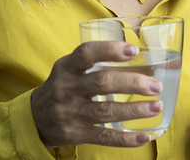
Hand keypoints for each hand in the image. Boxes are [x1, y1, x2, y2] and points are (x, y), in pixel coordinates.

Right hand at [31, 41, 162, 148]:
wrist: (34, 118)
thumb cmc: (62, 87)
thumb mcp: (71, 70)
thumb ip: (100, 63)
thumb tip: (145, 59)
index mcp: (66, 67)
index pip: (86, 53)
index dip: (109, 50)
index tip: (133, 50)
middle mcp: (66, 88)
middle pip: (102, 82)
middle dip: (132, 83)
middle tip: (155, 85)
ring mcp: (70, 112)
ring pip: (105, 111)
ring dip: (134, 110)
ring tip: (155, 107)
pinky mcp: (75, 134)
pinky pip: (103, 136)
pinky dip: (125, 138)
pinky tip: (144, 136)